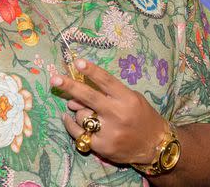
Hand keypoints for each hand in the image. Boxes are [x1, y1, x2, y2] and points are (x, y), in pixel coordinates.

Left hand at [52, 58, 166, 163]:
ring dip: (77, 110)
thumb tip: (77, 94)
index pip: (107, 81)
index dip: (92, 71)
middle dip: (70, 87)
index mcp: (127, 99)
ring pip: (82, 116)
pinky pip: (79, 134)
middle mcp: (118, 114)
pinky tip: (67, 118)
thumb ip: (109, 94)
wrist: (155, 144)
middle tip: (54, 79)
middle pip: (90, 97)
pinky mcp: (102, 147)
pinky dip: (71, 125)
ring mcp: (109, 132)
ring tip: (82, 109)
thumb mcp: (132, 98)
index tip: (77, 62)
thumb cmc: (142, 116)